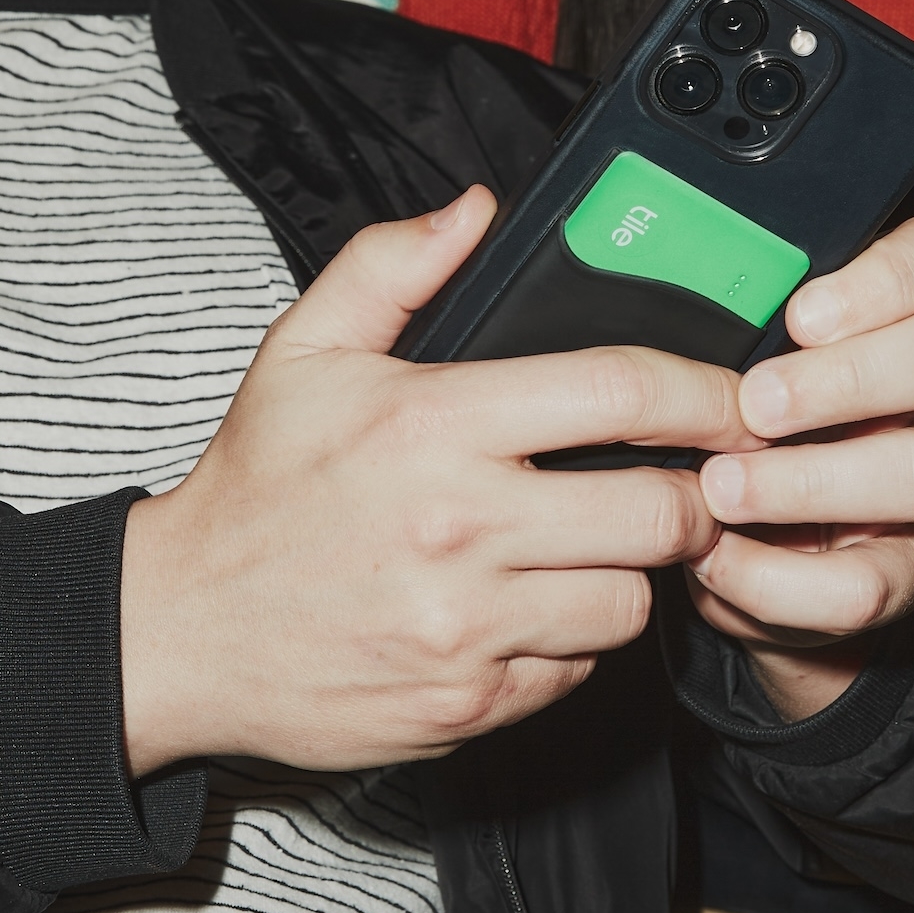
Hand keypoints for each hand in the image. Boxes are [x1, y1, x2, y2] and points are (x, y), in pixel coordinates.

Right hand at [119, 188, 744, 774]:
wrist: (180, 631)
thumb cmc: (251, 491)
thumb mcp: (302, 353)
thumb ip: (392, 267)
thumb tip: (476, 210)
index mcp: (433, 424)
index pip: (619, 392)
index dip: (704, 393)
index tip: (734, 398)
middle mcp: (461, 527)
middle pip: (660, 512)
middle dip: (691, 498)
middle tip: (678, 487)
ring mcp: (469, 625)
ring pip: (632, 601)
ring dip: (630, 575)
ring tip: (587, 548)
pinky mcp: (469, 702)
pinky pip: (578, 670)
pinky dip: (572, 641)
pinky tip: (527, 608)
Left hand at [689, 217, 913, 722]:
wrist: (726, 559)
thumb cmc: (707, 429)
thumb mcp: (707, 359)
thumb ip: (708, 313)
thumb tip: (638, 265)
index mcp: (880, 318)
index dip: (891, 277)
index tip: (802, 312)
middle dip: (850, 376)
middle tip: (755, 402)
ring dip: (813, 478)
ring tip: (720, 487)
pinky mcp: (899, 572)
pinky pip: (868, 583)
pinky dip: (781, 577)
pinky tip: (719, 559)